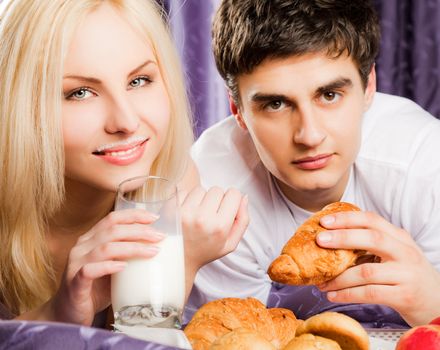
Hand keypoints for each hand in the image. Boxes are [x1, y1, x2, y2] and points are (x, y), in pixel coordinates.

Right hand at [49, 209, 163, 325]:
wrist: (69, 314)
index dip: (134, 215)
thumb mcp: (114, 267)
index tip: (155, 218)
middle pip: (112, 230)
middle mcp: (82, 247)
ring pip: (105, 248)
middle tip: (160, 237)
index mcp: (91, 239)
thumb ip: (128, 255)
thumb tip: (158, 246)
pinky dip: (109, 266)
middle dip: (139, 231)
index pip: (112, 218)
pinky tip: (124, 267)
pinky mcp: (74, 283)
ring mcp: (76, 264)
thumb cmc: (96, 289)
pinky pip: (90, 270)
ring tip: (152, 252)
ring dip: (132, 247)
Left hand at [181, 186, 248, 272]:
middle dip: (216, 199)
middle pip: (217, 190)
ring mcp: (184, 212)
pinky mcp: (170, 209)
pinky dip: (187, 200)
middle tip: (211, 213)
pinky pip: (185, 192)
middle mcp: (202, 218)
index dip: (232, 200)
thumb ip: (243, 220)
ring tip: (198, 214)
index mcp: (219, 227)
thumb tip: (244, 197)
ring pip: (200, 189)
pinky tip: (187, 214)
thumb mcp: (231, 243)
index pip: (233, 194)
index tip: (226, 208)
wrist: (178, 261)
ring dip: (201, 198)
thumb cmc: (206, 251)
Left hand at [316, 210, 439, 325]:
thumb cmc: (408, 276)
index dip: (347, 219)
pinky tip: (333, 295)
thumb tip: (331, 239)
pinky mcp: (404, 296)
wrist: (437, 303)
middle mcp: (405, 252)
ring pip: (366, 271)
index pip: (372, 220)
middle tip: (319, 241)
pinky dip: (347, 294)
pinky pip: (369, 293)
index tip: (324, 221)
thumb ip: (372, 244)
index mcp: (399, 237)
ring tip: (321, 282)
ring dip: (339, 277)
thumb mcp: (396, 253)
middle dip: (342, 238)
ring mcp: (406, 274)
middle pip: (372, 239)